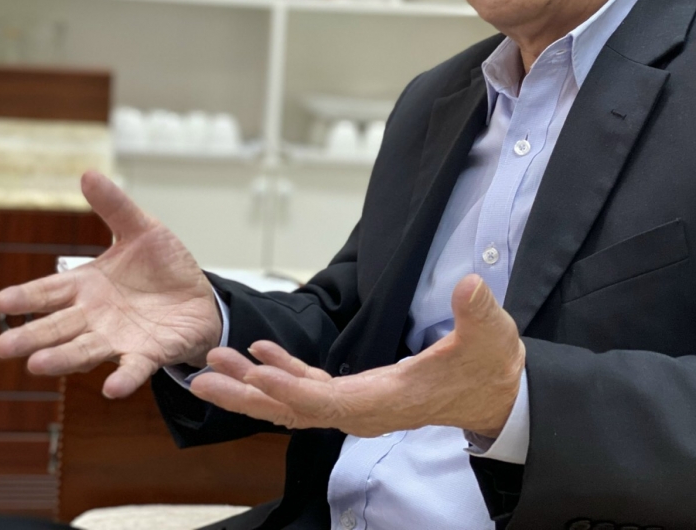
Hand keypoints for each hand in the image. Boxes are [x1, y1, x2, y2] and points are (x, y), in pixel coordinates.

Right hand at [0, 171, 221, 398]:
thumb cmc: (163, 266)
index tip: (0, 300)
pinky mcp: (147, 354)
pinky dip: (123, 378)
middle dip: (30, 336)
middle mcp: (94, 317)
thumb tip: (88, 173)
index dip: (26, 296)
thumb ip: (115, 207)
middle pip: (57, 327)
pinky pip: (133, 367)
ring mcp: (118, 338)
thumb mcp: (142, 230)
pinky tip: (112, 389)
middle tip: (1, 347)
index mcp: (87, 286)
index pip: (49, 291)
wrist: (199, 298)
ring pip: (84, 350)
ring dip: (61, 359)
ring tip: (37, 365)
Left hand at [190, 274, 524, 437]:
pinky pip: (308, 390)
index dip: (290, 389)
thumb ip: (478, 312)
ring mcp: (357, 405)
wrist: (495, 395)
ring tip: (212, 365)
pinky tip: (259, 353)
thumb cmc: (488, 367)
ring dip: (251, 385)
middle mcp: (363, 410)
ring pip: (292, 403)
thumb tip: (470, 286)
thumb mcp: (490, 335)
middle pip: (292, 410)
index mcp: (386, 400)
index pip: (328, 401)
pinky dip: (281, 373)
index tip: (255, 375)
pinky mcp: (357, 394)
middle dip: (247, 394)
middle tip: (201, 379)